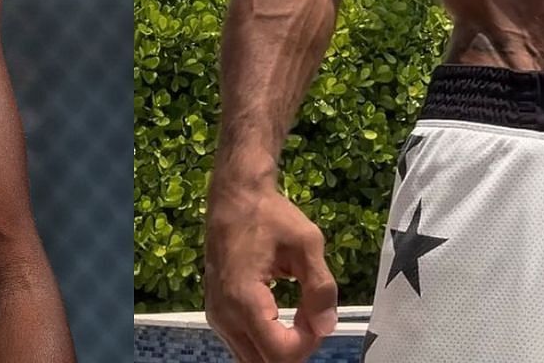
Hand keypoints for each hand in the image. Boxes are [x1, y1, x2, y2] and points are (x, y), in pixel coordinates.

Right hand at [203, 185, 337, 362]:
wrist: (234, 196)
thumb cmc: (270, 215)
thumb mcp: (307, 243)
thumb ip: (321, 288)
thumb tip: (326, 327)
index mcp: (244, 299)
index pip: (279, 354)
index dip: (307, 344)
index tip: (318, 317)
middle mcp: (224, 316)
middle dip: (295, 350)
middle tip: (312, 320)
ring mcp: (217, 317)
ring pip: (252, 359)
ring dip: (280, 349)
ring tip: (300, 318)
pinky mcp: (216, 314)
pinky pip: (243, 345)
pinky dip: (266, 342)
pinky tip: (282, 317)